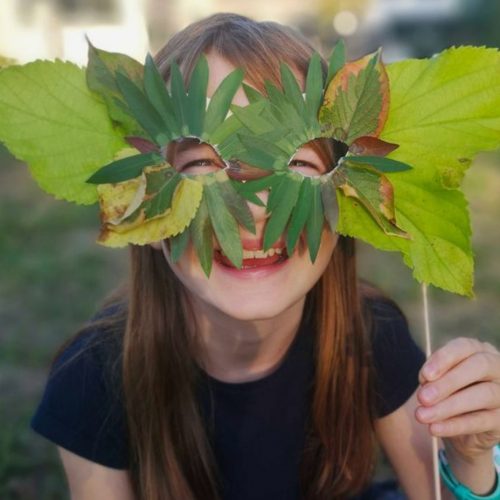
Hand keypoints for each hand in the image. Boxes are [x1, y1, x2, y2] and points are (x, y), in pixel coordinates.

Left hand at [415, 337, 499, 460]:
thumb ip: (433, 376)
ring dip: (448, 406)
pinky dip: (455, 425)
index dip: (444, 359)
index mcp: (478, 350)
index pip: (464, 346)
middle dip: (448, 382)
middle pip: (479, 366)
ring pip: (484, 394)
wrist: (463, 427)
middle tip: (422, 398)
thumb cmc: (449, 392)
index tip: (424, 376)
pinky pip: (482, 421)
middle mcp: (497, 366)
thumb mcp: (438, 380)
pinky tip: (434, 428)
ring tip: (422, 415)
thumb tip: (426, 382)